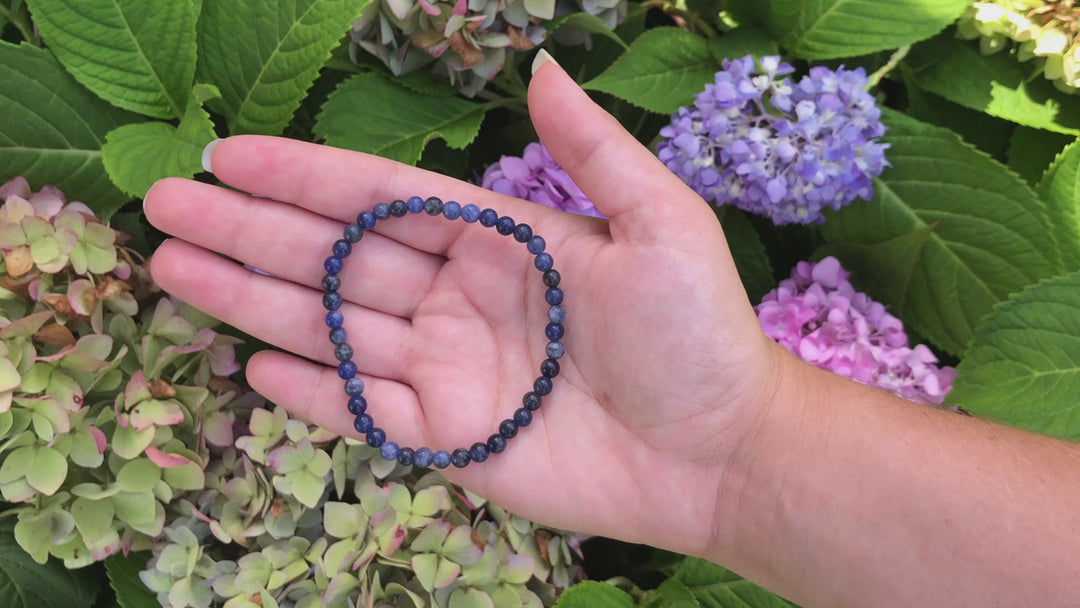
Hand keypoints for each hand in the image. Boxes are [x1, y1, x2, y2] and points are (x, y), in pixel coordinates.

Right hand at [144, 58, 780, 556]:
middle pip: (336, 257)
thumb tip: (541, 64)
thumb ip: (591, 149)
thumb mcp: (657, 222)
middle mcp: (458, 296)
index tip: (228, 155)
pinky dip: (308, 391)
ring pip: (332, 327)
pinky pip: (363, 409)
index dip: (304, 177)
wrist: (720, 451)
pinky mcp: (449, 437)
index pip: (380, 199)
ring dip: (253, 298)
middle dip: (249, 231)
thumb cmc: (697, 332)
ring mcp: (447, 368)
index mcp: (496, 238)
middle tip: (164, 204)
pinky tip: (251, 359)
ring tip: (173, 269)